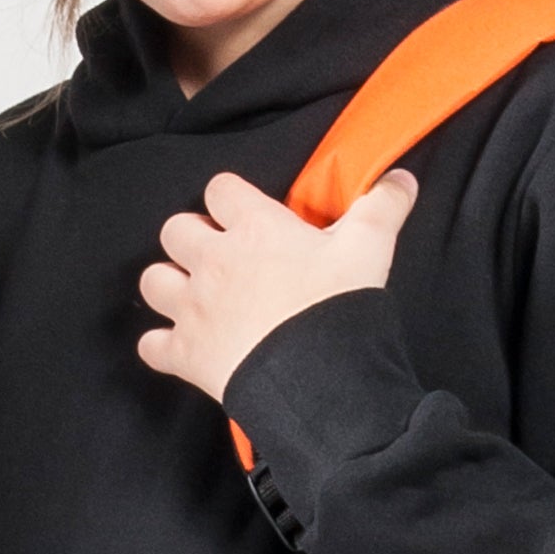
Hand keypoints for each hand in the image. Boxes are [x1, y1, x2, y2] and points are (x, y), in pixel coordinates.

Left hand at [136, 167, 419, 403]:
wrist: (316, 375)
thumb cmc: (338, 304)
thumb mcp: (370, 246)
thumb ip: (383, 206)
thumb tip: (402, 178)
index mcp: (253, 228)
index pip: (220, 188)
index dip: (230, 199)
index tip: (246, 214)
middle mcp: (213, 261)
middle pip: (174, 229)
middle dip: (192, 238)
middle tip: (221, 256)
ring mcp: (193, 308)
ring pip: (153, 281)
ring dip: (170, 286)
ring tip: (196, 296)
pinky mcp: (185, 353)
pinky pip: (152, 345)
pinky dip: (163, 346)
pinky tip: (185, 347)